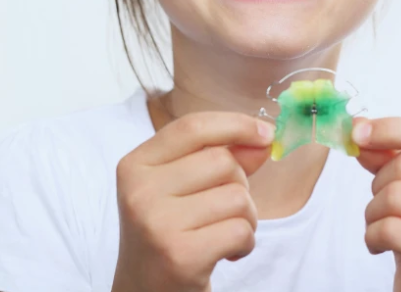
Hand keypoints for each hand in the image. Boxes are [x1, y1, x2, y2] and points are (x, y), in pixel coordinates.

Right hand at [112, 111, 273, 291]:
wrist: (145, 291)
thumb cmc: (169, 234)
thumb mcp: (182, 189)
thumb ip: (219, 158)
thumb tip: (263, 137)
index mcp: (135, 166)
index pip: (192, 128)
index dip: (235, 124)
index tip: (265, 133)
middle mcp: (140, 191)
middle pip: (222, 161)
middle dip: (240, 184)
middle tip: (223, 211)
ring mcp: (157, 223)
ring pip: (237, 196)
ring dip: (246, 218)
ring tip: (223, 234)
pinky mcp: (180, 255)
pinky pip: (240, 230)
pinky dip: (245, 243)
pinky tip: (225, 254)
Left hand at [353, 117, 400, 291]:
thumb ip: (388, 153)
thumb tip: (358, 129)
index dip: (391, 128)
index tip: (358, 133)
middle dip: (379, 182)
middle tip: (385, 204)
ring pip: (395, 196)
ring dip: (374, 212)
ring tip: (386, 225)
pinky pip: (390, 229)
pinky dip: (373, 236)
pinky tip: (383, 245)